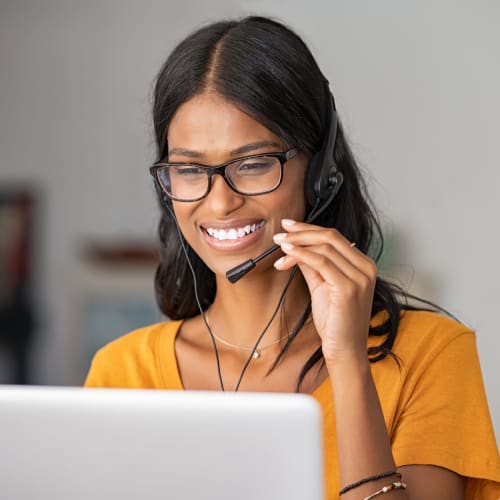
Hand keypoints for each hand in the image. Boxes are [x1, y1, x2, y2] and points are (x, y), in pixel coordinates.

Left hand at [273, 219, 376, 364]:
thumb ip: (313, 266)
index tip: (289, 227)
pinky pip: (320, 262)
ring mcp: (360, 277)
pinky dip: (300, 255)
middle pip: (331, 237)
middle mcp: (366, 268)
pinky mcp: (349, 287)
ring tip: (279, 245)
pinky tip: (286, 256)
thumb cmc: (335, 323)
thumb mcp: (322, 286)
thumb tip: (296, 247)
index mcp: (363, 265)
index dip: (309, 229)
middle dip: (302, 232)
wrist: (344, 350)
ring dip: (297, 244)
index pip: (335, 237)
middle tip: (281, 232)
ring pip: (324, 247)